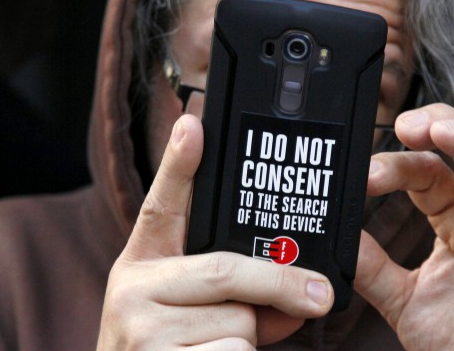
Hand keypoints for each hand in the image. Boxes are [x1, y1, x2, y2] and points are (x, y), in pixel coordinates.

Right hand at [97, 115, 332, 349]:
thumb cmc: (171, 350)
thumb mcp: (197, 315)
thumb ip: (246, 298)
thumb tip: (303, 301)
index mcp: (143, 263)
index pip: (162, 205)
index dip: (178, 164)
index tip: (194, 125)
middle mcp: (133, 287)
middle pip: (225, 270)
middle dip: (279, 283)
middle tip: (320, 295)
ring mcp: (139, 327)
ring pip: (235, 321)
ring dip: (248, 340)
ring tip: (215, 349)